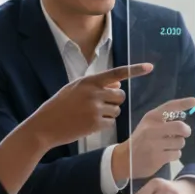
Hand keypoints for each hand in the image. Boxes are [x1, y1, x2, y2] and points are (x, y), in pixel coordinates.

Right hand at [29, 63, 153, 149]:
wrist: (44, 126)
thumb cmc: (60, 105)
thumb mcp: (74, 88)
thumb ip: (95, 85)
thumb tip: (117, 84)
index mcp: (89, 81)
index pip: (116, 73)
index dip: (134, 70)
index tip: (150, 67)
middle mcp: (94, 93)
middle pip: (121, 95)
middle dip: (114, 100)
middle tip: (100, 105)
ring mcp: (95, 108)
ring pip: (117, 110)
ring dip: (109, 113)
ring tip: (90, 115)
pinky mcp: (96, 123)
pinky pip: (111, 122)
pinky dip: (104, 124)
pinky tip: (89, 124)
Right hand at [112, 97, 194, 180]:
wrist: (125, 159)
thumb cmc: (141, 140)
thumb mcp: (148, 125)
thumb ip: (163, 120)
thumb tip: (184, 117)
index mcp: (151, 118)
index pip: (169, 107)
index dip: (183, 103)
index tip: (194, 101)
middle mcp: (152, 129)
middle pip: (180, 127)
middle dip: (186, 131)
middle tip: (184, 134)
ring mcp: (155, 144)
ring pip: (180, 142)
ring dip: (178, 145)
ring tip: (168, 146)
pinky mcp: (158, 158)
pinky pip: (177, 154)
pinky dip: (175, 155)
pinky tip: (166, 155)